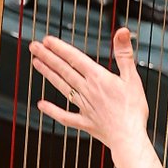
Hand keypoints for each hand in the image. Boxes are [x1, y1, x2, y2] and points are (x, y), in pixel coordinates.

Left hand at [29, 28, 167, 167]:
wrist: (128, 137)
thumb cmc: (133, 108)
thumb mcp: (133, 77)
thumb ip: (124, 53)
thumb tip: (122, 31)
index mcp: (99, 78)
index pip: (75, 59)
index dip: (60, 48)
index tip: (46, 40)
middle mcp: (87, 90)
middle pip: (64, 70)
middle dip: (48, 57)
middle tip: (33, 47)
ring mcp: (83, 106)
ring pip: (62, 87)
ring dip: (48, 74)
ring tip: (35, 63)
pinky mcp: (84, 122)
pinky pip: (65, 116)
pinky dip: (52, 110)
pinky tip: (41, 104)